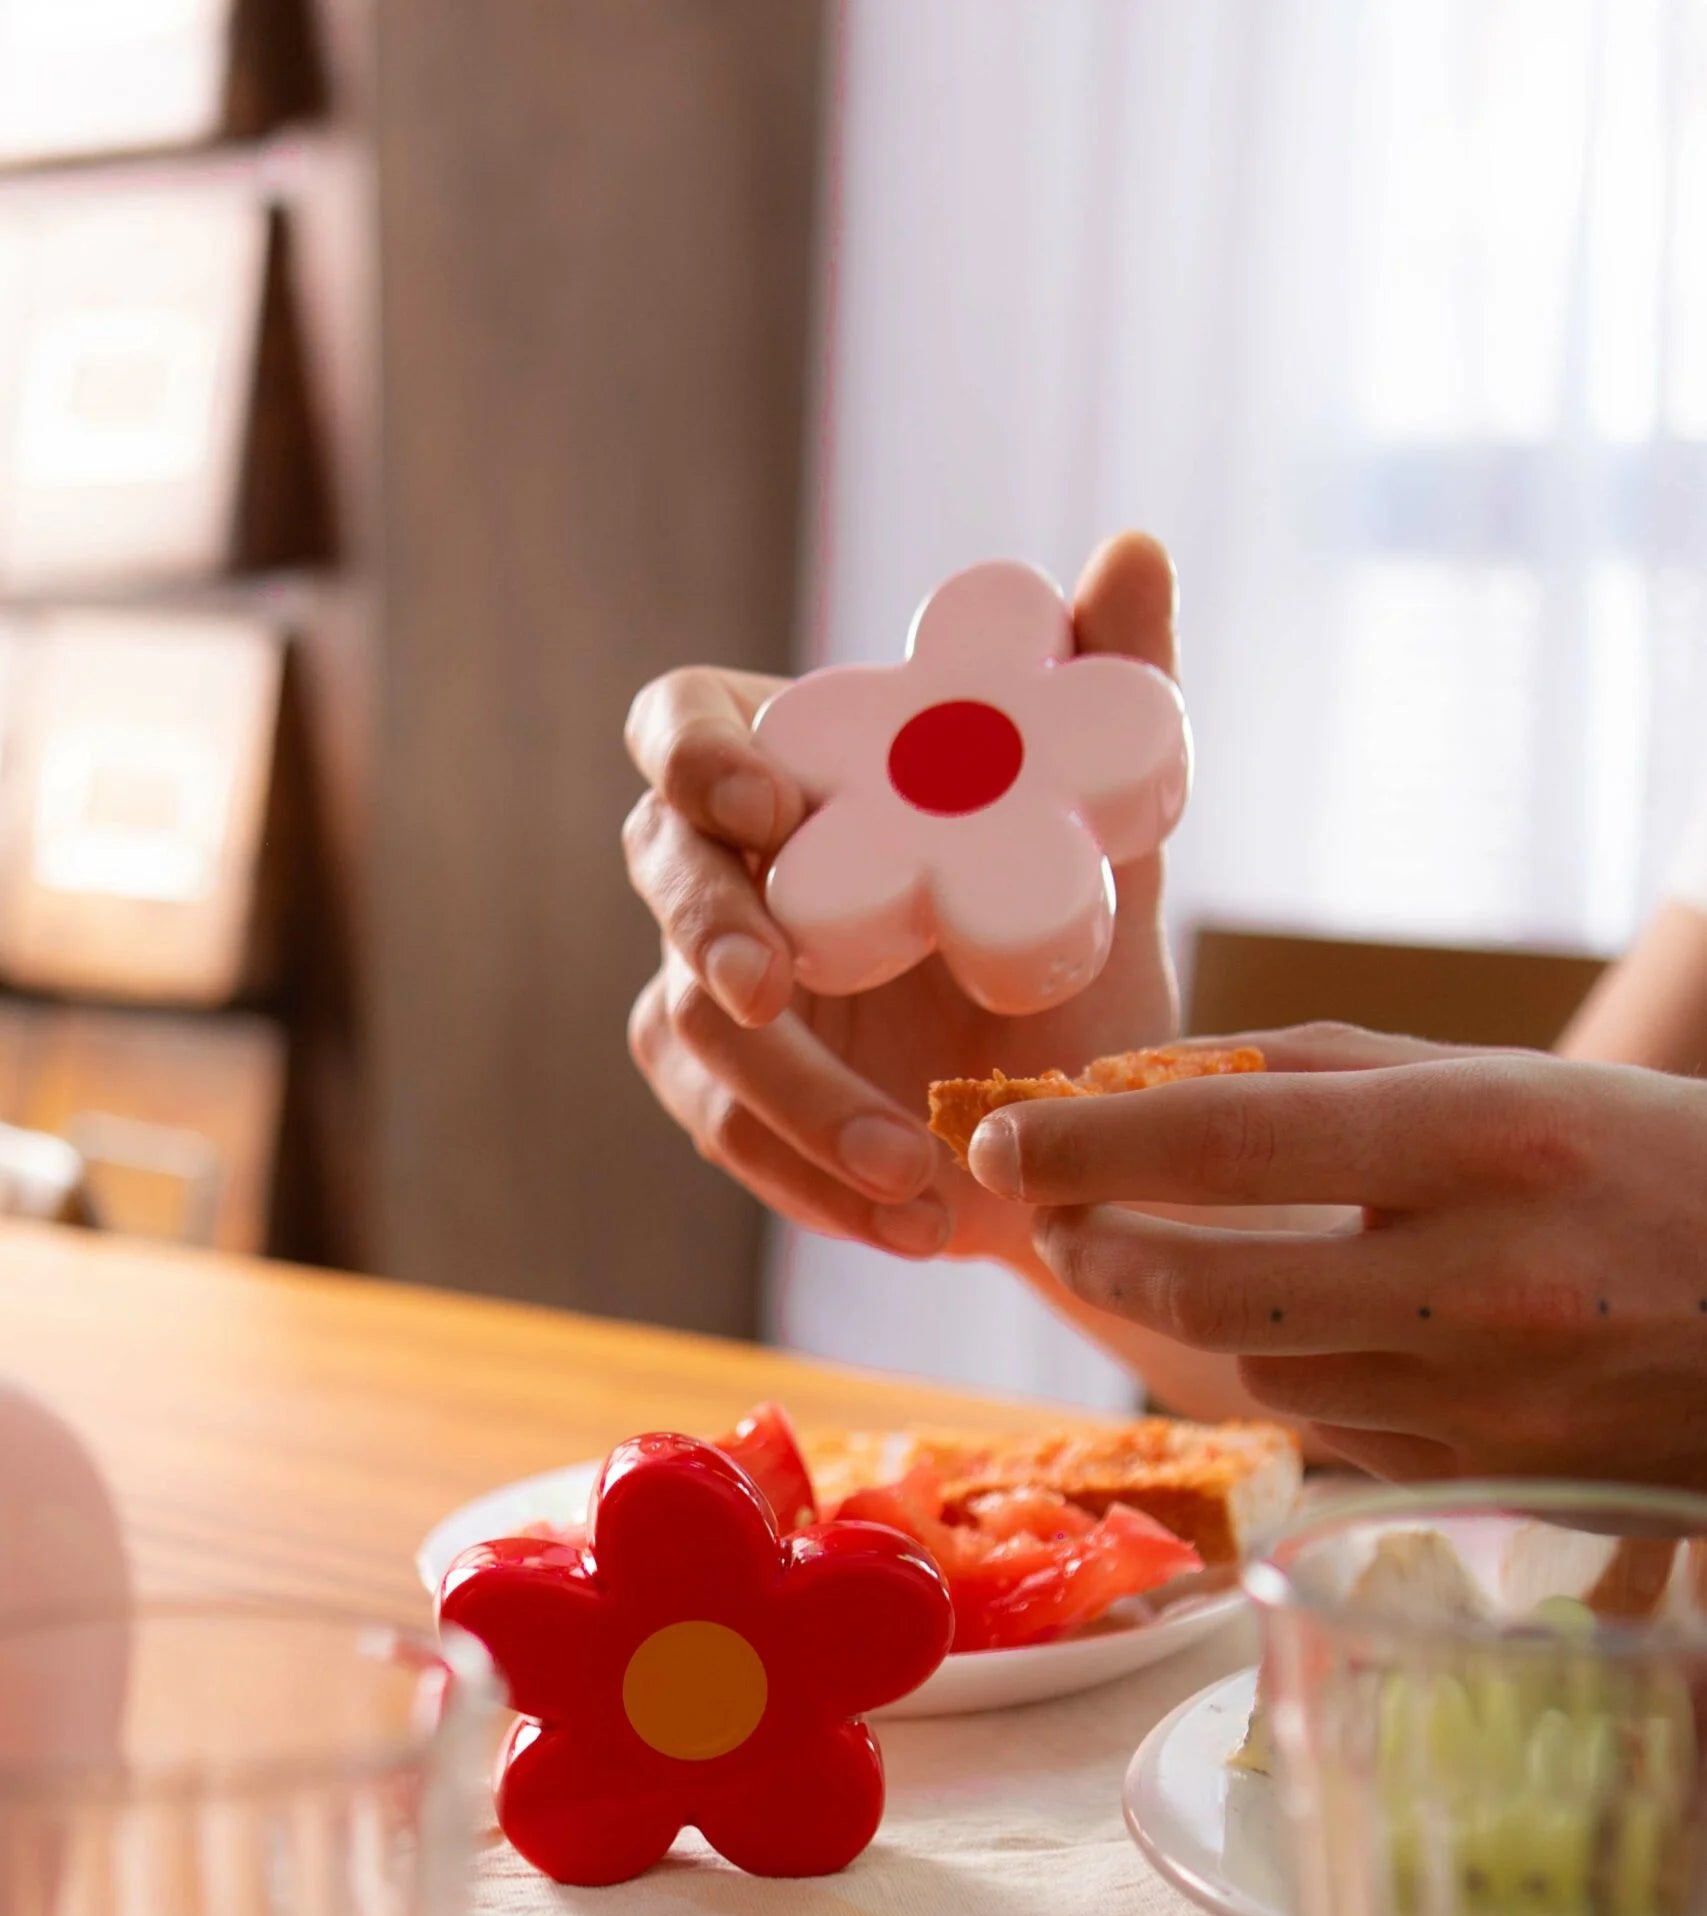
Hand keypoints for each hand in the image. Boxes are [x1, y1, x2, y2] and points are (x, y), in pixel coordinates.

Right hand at [623, 533, 1183, 1264]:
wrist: (1084, 1115)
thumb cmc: (1073, 934)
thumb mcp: (1109, 828)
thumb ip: (1114, 688)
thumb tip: (1135, 548)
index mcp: (789, 767)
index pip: (679, 725)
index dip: (692, 758)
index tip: (764, 804)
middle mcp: (731, 871)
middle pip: (663, 875)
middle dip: (708, 927)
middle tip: (773, 989)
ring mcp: (713, 993)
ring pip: (695, 1035)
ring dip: (793, 1102)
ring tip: (910, 1169)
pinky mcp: (728, 1104)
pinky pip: (733, 1143)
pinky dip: (815, 1187)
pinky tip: (910, 1223)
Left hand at [965, 1022, 1706, 1485]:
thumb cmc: (1666, 1167)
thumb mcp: (1517, 1079)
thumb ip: (1335, 1076)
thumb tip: (1164, 1082)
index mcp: (1483, 1138)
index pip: (1222, 1141)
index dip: (1085, 1143)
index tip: (1001, 1138)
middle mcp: (1475, 1280)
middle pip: (1203, 1292)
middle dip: (1097, 1250)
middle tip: (1053, 1210)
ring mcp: (1485, 1403)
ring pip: (1258, 1369)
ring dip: (1187, 1314)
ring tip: (1169, 1254)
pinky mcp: (1489, 1486)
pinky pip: (1331, 1429)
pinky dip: (1289, 1373)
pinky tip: (1306, 1327)